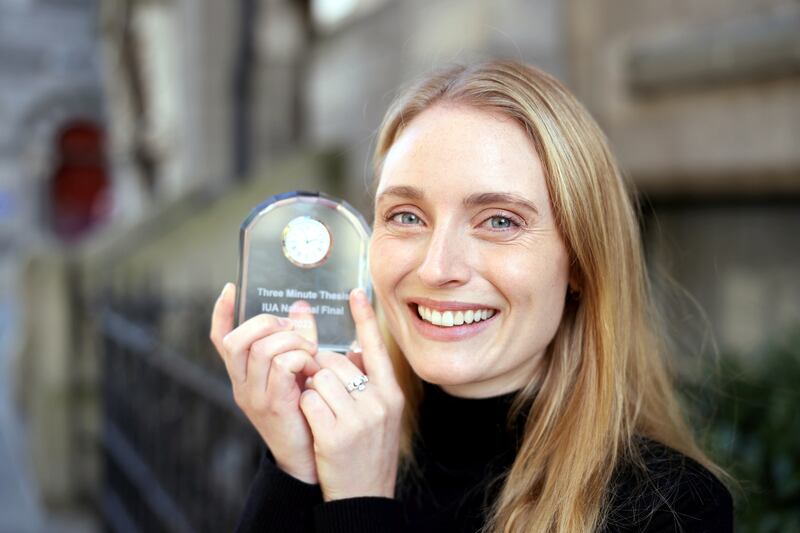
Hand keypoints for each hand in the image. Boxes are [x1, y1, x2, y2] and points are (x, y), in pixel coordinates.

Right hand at [210, 283, 320, 482]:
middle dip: (268, 323)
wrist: (308, 458)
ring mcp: (254, 396)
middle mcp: (241, 385)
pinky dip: (300, 357)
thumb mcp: (298, 371)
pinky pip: (282, 366)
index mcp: (243, 375)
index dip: (222, 313)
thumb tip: (300, 306)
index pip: (221, 340)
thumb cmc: (305, 410)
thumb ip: (297, 340)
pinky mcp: (273, 405)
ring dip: (291, 340)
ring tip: (310, 350)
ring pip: (262, 348)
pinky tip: (313, 366)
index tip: (231, 288)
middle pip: (239, 339)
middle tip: (294, 330)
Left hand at [299, 288, 404, 500]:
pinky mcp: (336, 433)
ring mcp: (359, 418)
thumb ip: (369, 383)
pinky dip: (305, 408)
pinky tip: (316, 426)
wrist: (364, 497)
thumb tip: (354, 350)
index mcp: (391, 393)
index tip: (356, 291)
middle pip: (335, 363)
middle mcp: (379, 401)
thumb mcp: (380, 416)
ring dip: (311, 392)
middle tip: (323, 396)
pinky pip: (308, 400)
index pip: (376, 347)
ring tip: (323, 414)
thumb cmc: (368, 451)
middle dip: (319, 372)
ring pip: (318, 379)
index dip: (365, 318)